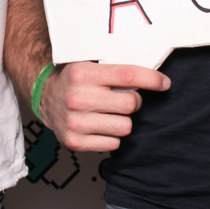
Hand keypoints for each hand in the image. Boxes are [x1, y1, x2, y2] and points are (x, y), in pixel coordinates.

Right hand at [40, 61, 170, 152]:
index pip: (127, 76)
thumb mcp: (90, 64)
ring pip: (125, 127)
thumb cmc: (74, 80)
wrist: (45, 97)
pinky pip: (113, 144)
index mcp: (82, 74)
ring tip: (109, 112)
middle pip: (130, 104)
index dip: (151, 79)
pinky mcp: (75, 142)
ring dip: (123, 120)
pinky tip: (101, 126)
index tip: (164, 83)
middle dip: (133, 101)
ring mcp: (75, 122)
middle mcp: (77, 98)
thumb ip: (115, 67)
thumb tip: (153, 74)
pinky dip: (112, 136)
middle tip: (122, 97)